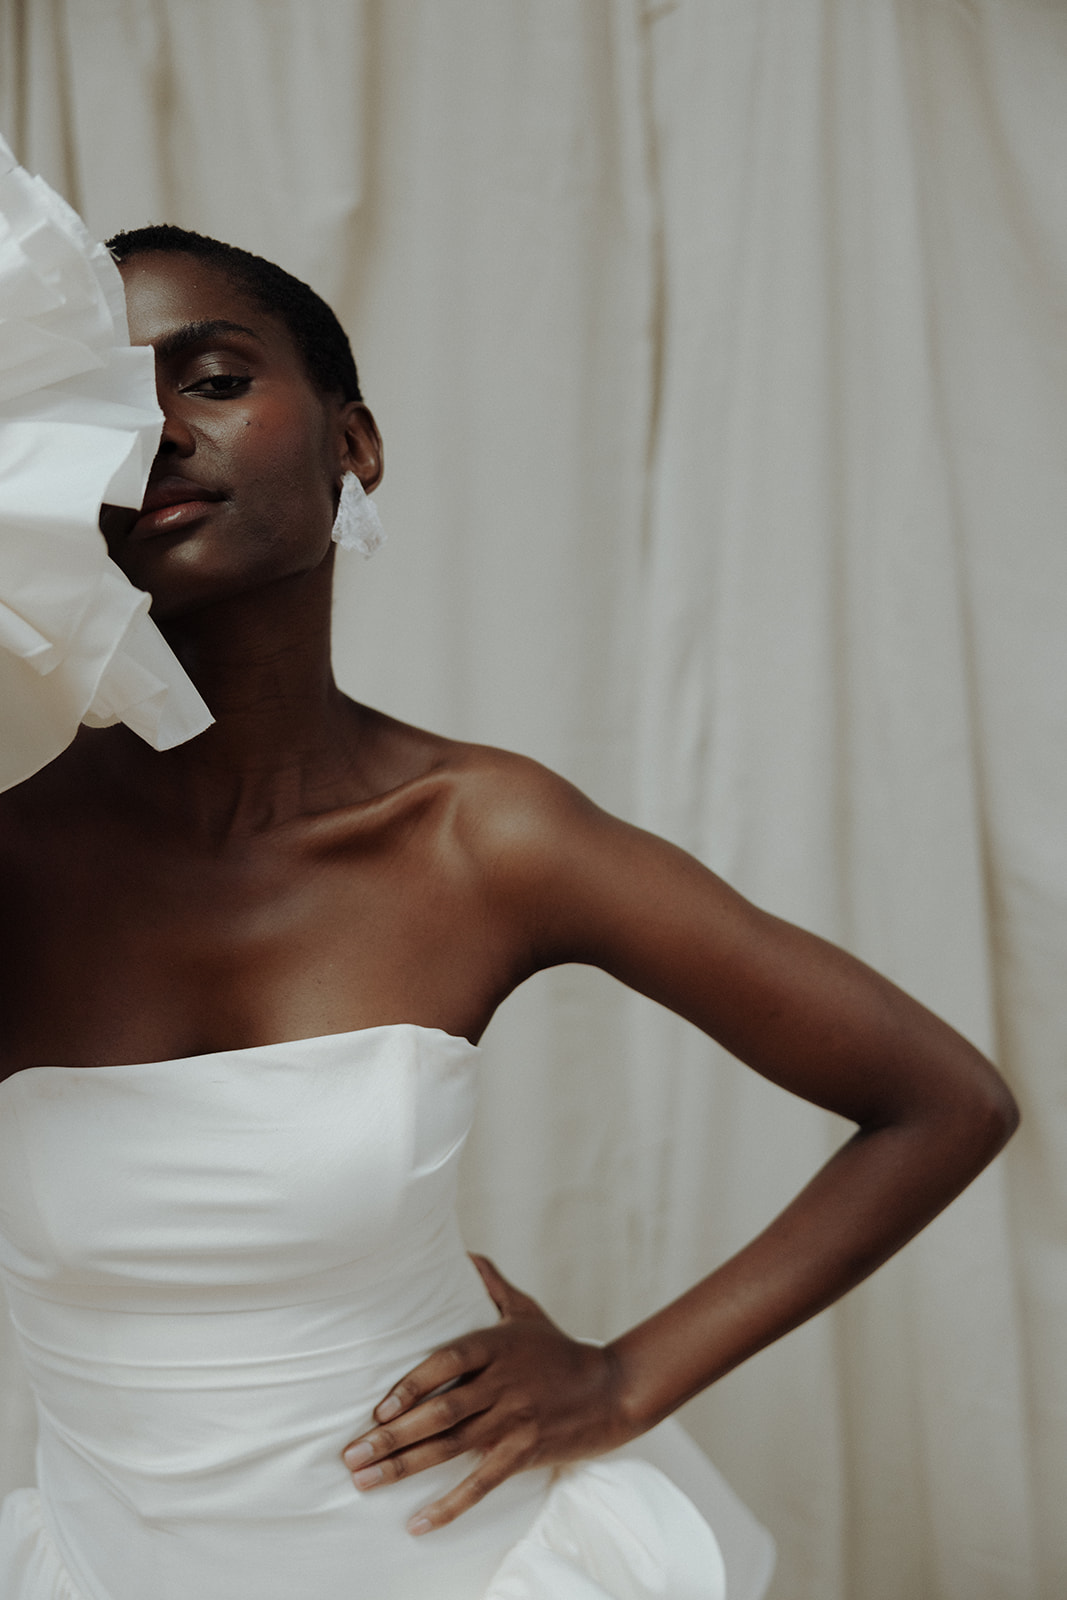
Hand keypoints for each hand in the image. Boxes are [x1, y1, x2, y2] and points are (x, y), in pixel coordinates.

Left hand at [341, 1254, 632, 1534]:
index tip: (377, 1409)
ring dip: (404, 1467)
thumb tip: (464, 1252)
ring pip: (451, 1447)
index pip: (446, 1362)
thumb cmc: (559, 1349)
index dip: (411, 1385)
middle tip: (351, 1455)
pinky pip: (481, 1483)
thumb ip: (492, 1284)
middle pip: (441, 1412)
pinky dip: (449, 1506)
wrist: (611, 1390)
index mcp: (497, 1346)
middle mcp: (503, 1383)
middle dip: (391, 1437)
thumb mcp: (526, 1310)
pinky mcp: (525, 1452)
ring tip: (364, 1480)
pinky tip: (418, 1523)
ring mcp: (514, 1420)